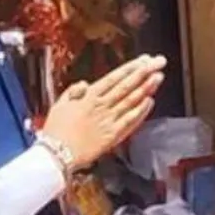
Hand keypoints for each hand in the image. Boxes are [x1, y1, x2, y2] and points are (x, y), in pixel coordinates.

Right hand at [41, 54, 165, 168]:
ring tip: (158, 76)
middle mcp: (102, 106)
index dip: (130, 67)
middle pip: (127, 86)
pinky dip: (141, 111)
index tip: (143, 59)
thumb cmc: (56, 130)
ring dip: (146, 88)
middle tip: (158, 62)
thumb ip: (74, 91)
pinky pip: (130, 121)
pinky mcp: (113, 135)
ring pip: (131, 100)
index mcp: (88, 96)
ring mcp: (109, 120)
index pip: (114, 77)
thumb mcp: (59, 104)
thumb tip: (85, 83)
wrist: (57, 154)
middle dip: (144, 72)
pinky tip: (150, 101)